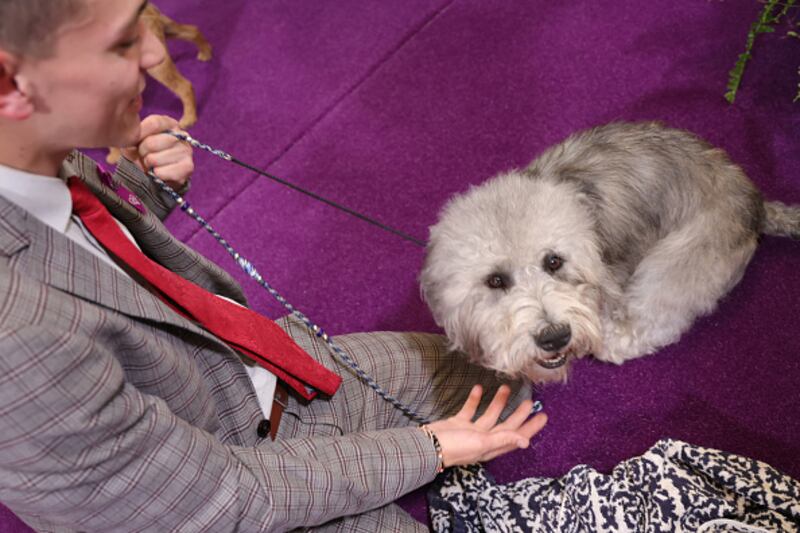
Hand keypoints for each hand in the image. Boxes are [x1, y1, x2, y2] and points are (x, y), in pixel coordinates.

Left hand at [121, 114, 193, 189]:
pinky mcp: (188, 167)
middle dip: (142, 152)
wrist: (157, 175)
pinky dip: (155, 175)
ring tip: (152, 164)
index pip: (154, 123)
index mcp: (169, 124)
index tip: (133, 142)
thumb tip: (130, 132)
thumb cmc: (145, 153)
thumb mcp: (135, 140)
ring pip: (154, 159)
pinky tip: (159, 173)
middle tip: (144, 155)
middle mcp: (181, 135)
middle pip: (151, 143)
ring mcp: (186, 151)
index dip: (139, 134)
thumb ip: (133, 133)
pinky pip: (160, 172)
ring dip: (148, 165)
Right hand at [425, 384, 546, 467]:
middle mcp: (484, 439)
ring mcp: (470, 431)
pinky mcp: (458, 423)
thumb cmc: (455, 446)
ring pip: (489, 415)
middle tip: (530, 402)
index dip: (531, 428)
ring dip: (498, 403)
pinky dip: (475, 400)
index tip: (544, 417)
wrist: (428, 445)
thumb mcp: (482, 443)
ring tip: (506, 387)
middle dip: (518, 414)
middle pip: (506, 426)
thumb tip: (526, 442)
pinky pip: (470, 410)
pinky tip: (479, 388)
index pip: (517, 436)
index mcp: (492, 446)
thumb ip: (503, 439)